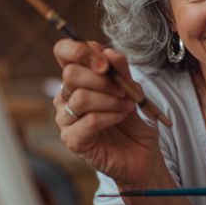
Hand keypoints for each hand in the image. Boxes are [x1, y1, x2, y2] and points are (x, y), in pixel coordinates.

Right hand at [52, 39, 162, 187]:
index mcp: (78, 78)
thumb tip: (109, 52)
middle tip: (122, 90)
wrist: (143, 153)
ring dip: (111, 100)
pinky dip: (111, 116)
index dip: (80, 51)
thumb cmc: (134, 120)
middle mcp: (65, 96)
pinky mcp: (72, 140)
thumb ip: (121, 71)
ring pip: (81, 97)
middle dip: (102, 79)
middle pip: (70, 74)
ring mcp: (66, 119)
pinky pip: (90, 120)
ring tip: (127, 107)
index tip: (106, 64)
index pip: (63, 52)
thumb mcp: (133, 89)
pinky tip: (121, 118)